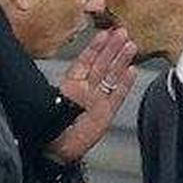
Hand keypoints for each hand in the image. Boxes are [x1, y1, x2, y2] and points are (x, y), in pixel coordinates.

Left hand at [46, 28, 136, 162]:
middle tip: (122, 33)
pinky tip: (132, 71)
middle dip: (112, 48)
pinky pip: (117, 95)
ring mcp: (97, 101)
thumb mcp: (50, 99)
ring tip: (131, 46)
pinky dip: (125, 83)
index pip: (85, 60)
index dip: (95, 47)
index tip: (104, 34)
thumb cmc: (50, 125)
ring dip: (121, 61)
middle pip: (102, 65)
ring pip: (111, 76)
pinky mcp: (106, 113)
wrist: (57, 149)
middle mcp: (86, 90)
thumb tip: (65, 69)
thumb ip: (60, 84)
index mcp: (71, 84)